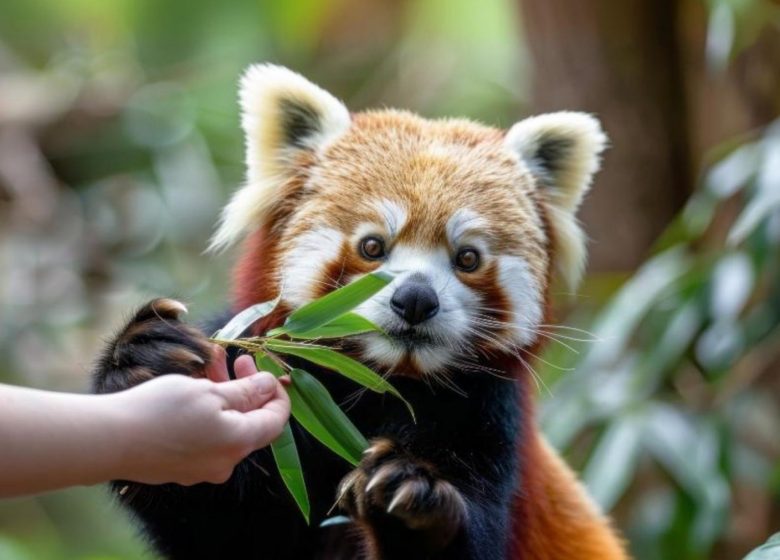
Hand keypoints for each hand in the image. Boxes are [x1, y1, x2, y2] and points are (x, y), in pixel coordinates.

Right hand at [114, 353, 289, 485]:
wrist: (109, 440)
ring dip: (225, 396)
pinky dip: (207, 412)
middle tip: (237, 360)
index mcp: (239, 443)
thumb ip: (247, 391)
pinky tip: (194, 389)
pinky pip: (205, 437)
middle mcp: (225, 462)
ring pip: (226, 427)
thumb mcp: (210, 391)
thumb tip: (270, 386)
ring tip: (211, 365)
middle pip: (250, 422)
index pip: (276, 420)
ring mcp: (201, 469)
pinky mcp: (180, 468)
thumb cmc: (163, 410)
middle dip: (247, 388)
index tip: (267, 369)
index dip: (277, 393)